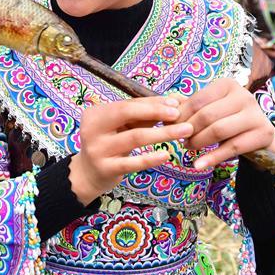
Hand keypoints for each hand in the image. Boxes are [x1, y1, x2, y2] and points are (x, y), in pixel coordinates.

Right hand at [69, 97, 192, 204]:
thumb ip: (146, 114)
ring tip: (185, 131)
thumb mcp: (123, 127)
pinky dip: (151, 158)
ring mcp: (97, 149)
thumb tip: (177, 100)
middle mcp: (92, 129)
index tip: (176, 103)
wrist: (88, 174)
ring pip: (135, 138)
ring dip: (163, 133)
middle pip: (127, 114)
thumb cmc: (111, 144)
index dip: (153, 103)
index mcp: (96, 113)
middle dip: (156, 112)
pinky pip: (132, 163)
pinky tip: (166, 155)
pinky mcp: (105, 169)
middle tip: (179, 114)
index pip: (128, 103)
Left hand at [178, 78, 274, 169]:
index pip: (198, 101)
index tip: (169, 126)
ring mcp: (256, 114)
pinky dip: (212, 158)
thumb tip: (167, 105)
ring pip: (219, 130)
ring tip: (188, 147)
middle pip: (207, 116)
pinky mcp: (263, 133)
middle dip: (189, 130)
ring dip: (199, 142)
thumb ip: (190, 107)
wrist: (260, 135)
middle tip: (180, 139)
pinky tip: (198, 164)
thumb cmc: (228, 119)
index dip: (181, 116)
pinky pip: (232, 148)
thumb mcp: (211, 108)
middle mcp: (244, 96)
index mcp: (228, 85)